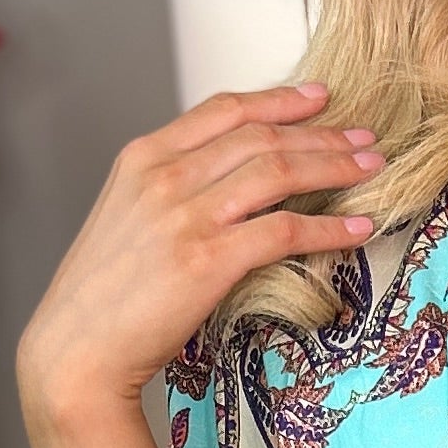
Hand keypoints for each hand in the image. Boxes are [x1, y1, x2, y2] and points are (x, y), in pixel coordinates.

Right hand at [16, 80, 382, 431]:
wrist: (75, 351)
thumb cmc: (102, 298)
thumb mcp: (128, 220)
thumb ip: (172, 190)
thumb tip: (228, 182)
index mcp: (143, 158)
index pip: (224, 110)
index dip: (279, 99)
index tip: (320, 96)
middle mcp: (164, 177)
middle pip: (261, 136)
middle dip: (322, 132)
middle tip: (365, 136)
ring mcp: (186, 217)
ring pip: (278, 171)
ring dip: (335, 167)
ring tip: (372, 169)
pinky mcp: (207, 260)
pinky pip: (283, 231)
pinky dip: (328, 228)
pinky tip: (357, 228)